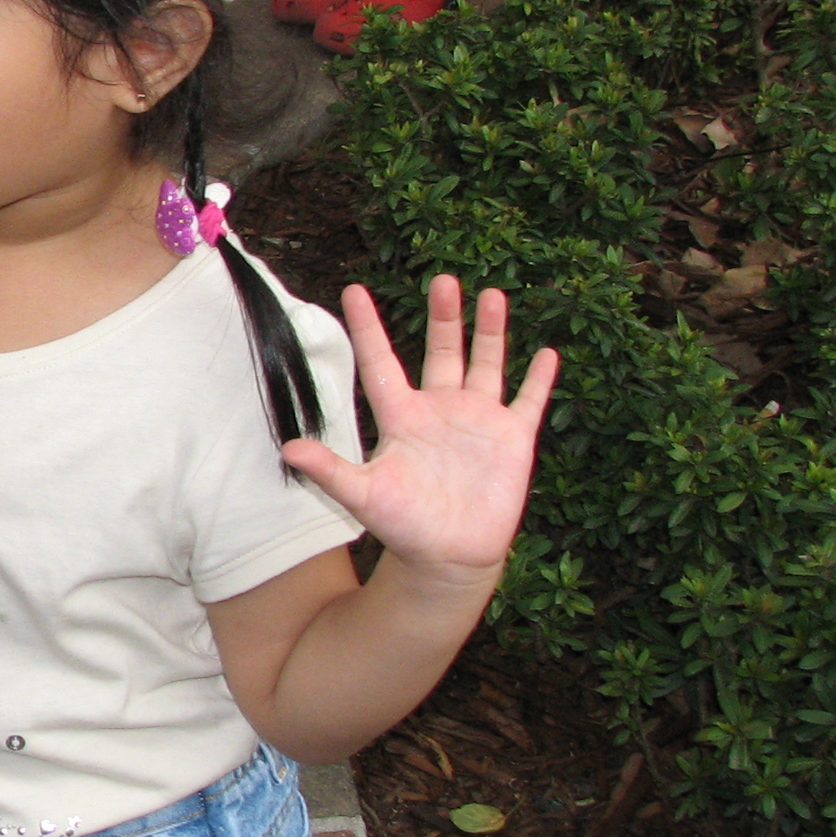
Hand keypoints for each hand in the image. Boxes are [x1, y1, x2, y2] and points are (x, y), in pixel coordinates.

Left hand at [279, 276, 556, 585]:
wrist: (448, 557)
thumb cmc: (403, 526)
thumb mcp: (364, 495)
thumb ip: (330, 469)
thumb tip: (287, 448)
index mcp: (402, 416)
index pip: (380, 361)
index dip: (367, 327)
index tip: (353, 290)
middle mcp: (440, 409)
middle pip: (441, 351)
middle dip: (443, 316)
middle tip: (443, 279)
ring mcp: (478, 420)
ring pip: (486, 364)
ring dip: (490, 331)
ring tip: (492, 294)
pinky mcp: (512, 439)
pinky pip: (528, 401)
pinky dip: (539, 379)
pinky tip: (548, 353)